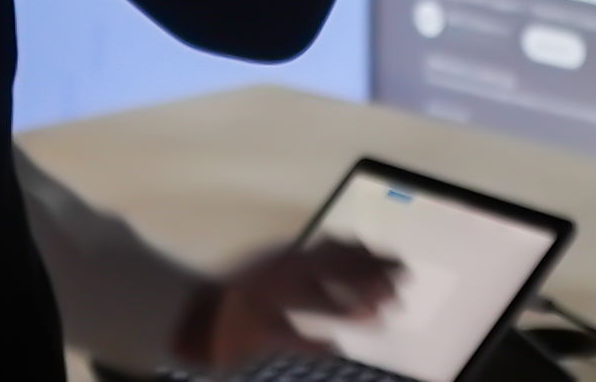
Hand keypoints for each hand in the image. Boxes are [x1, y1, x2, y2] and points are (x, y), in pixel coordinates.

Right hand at [174, 237, 405, 370]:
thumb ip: (308, 258)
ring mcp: (265, 299)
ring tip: (380, 311)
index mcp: (286, 255)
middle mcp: (278, 271)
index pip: (335, 247)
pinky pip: (289, 335)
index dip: (368, 253)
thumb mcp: (275, 265)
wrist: (194, 316)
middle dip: (370, 274)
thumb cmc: (239, 295)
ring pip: (313, 297)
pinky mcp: (255, 328)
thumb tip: (348, 245)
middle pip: (331, 268)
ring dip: (348, 303)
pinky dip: (314, 343)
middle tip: (401, 284)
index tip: (395, 261)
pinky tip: (335, 349)